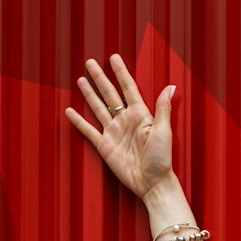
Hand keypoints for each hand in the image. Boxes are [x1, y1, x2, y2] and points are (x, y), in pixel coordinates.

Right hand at [64, 54, 174, 200]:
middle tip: (90, 62)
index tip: (113, 58)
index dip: (121, 73)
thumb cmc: (161, 159)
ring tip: (81, 79)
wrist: (151, 182)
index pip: (128, 88)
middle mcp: (125, 120)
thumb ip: (163, 108)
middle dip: (100, 78)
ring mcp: (114, 132)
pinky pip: (89, 130)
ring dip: (89, 94)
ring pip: (98, 108)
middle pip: (109, 94)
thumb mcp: (164, 131)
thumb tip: (170, 86)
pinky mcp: (104, 146)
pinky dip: (79, 121)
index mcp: (140, 114)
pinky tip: (70, 110)